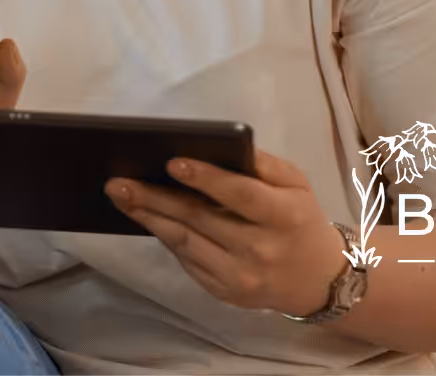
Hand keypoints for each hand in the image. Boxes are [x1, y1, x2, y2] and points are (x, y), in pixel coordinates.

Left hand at [104, 149, 347, 315]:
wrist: (316, 279)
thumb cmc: (299, 219)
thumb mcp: (295, 185)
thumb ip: (261, 164)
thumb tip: (214, 144)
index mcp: (284, 216)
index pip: (240, 195)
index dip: (206, 179)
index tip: (172, 163)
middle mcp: (261, 249)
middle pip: (200, 219)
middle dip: (155, 198)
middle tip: (119, 182)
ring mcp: (240, 276)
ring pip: (185, 242)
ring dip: (148, 218)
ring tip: (120, 197)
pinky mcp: (224, 292)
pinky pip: (186, 260)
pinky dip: (164, 236)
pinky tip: (144, 217)